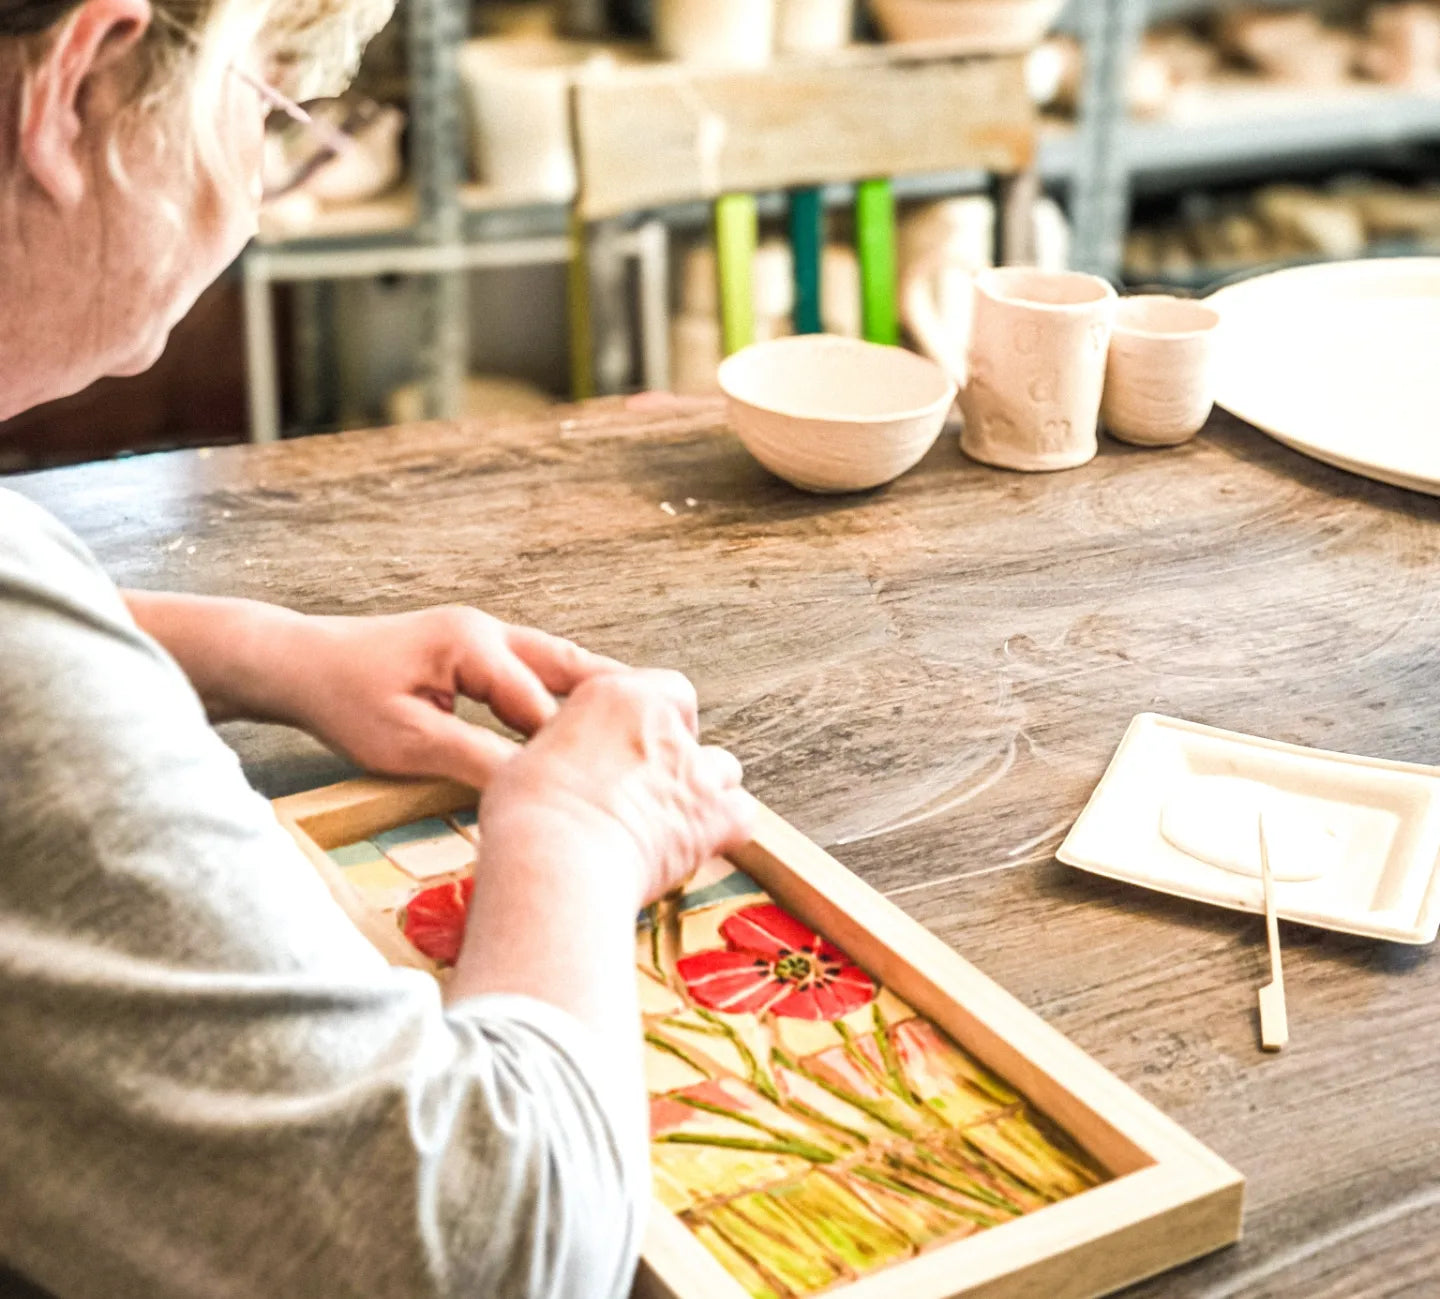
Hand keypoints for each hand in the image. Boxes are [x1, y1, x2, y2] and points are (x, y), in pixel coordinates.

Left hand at [266, 605, 623, 786]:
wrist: (297, 662)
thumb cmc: (342, 699)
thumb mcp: (405, 742)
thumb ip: (473, 760)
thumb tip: (534, 788)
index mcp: (474, 645)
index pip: (543, 703)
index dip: (577, 747)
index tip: (618, 782)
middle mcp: (489, 631)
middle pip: (573, 665)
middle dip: (621, 699)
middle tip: (674, 730)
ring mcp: (485, 636)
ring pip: (561, 665)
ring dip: (600, 695)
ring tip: (649, 728)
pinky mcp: (477, 651)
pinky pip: (538, 672)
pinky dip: (570, 695)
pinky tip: (592, 725)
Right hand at [478, 669, 753, 906]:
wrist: (557, 860)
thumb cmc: (527, 819)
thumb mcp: (524, 763)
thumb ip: (557, 755)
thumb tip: (548, 771)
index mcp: (615, 695)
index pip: (662, 687)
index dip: (658, 714)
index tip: (639, 738)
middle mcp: (662, 724)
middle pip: (690, 730)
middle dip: (675, 755)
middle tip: (646, 786)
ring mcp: (694, 769)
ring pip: (723, 767)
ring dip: (704, 789)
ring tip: (673, 817)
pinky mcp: (713, 817)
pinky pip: (742, 815)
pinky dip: (726, 828)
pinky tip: (702, 844)